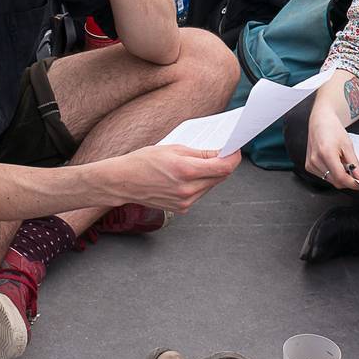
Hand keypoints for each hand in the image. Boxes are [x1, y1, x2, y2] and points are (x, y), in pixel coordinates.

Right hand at [113, 146, 240, 212]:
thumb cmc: (143, 161)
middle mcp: (188, 189)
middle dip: (222, 164)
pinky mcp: (182, 209)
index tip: (235, 150)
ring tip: (199, 164)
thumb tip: (220, 153)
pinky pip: (200, 194)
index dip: (233, 158)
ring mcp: (185, 202)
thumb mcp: (172, 148)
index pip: (223, 167)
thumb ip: (199, 153)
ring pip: (210, 186)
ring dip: (210, 175)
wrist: (123, 182)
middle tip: (220, 153)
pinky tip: (187, 176)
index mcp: (186, 170)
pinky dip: (199, 184)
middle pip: (219, 177)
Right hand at [305, 114, 358, 190]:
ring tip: (341, 163)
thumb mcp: (348, 145)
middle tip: (354, 172)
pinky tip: (333, 163)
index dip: (352, 183)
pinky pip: (324, 177)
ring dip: (339, 176)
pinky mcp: (309, 166)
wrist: (320, 122)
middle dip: (347, 180)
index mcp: (326, 153)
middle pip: (335, 181)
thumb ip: (355, 164)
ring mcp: (311, 164)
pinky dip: (332, 174)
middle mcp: (316, 160)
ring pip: (330, 180)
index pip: (340, 177)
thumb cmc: (333, 130)